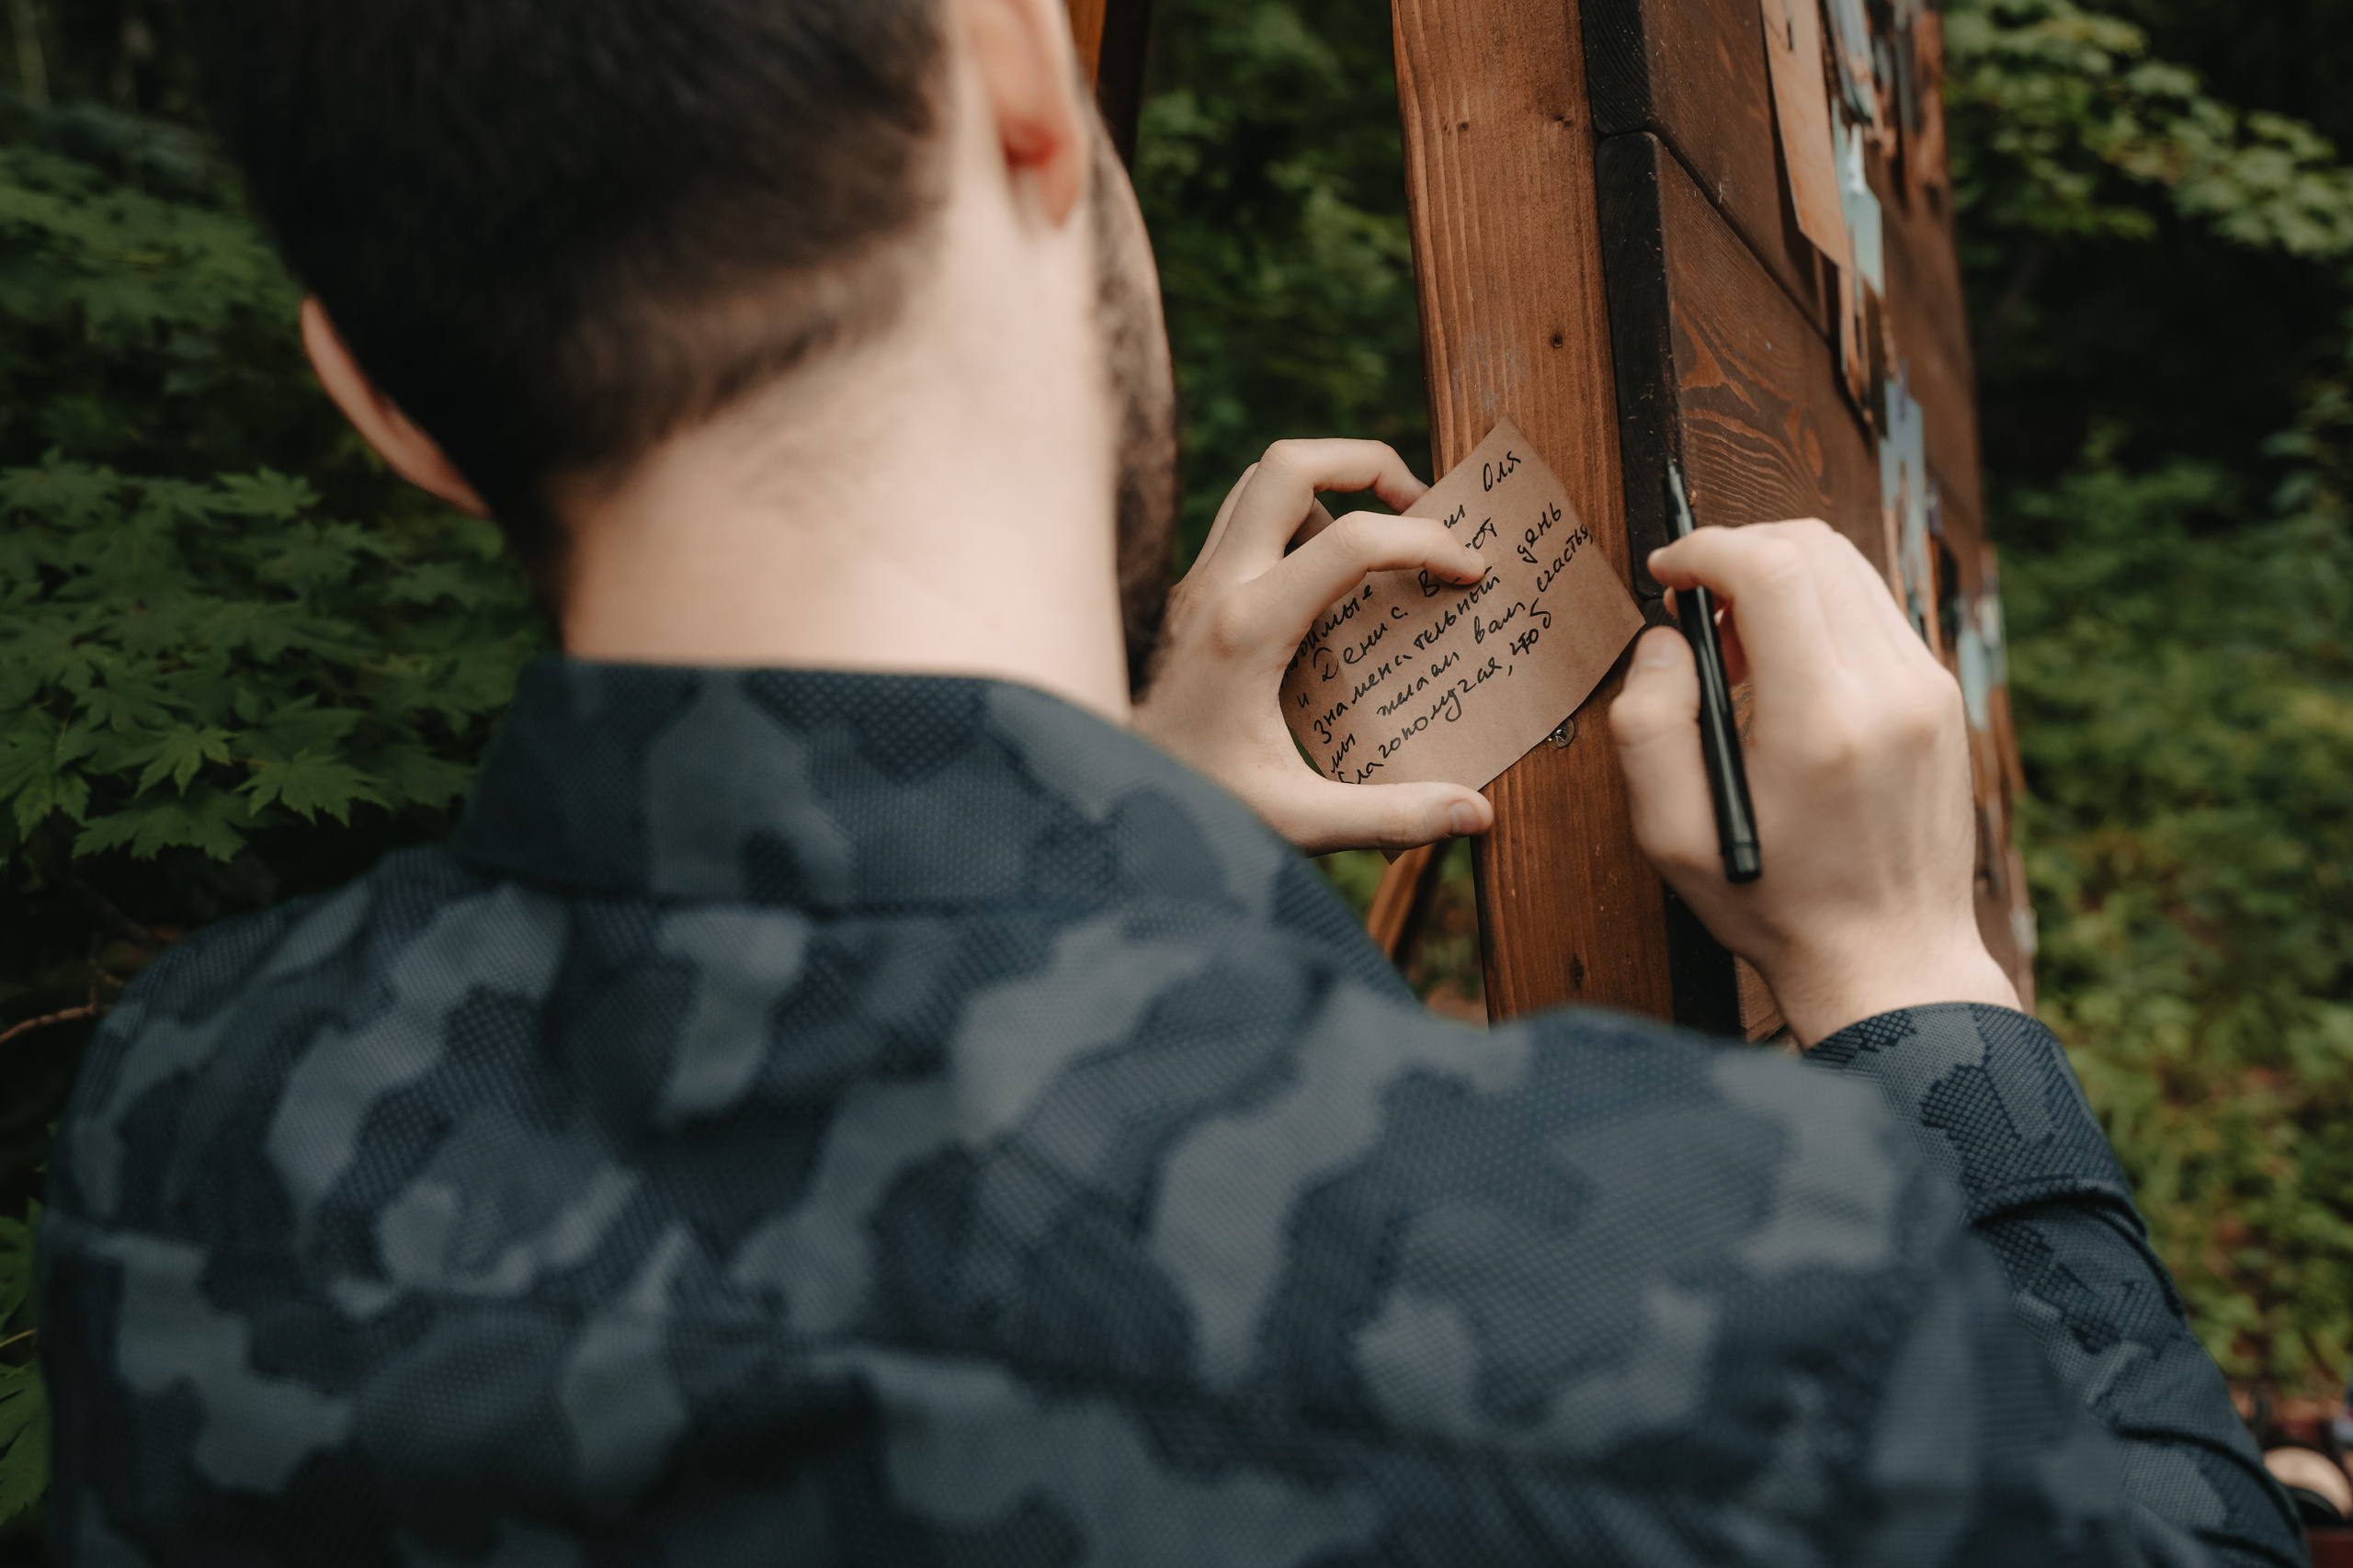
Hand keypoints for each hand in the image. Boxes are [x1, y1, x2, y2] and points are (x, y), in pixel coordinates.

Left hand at [1132, 440, 1497, 853]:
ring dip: (1324, 488)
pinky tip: (1323, 587)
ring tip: (1372, 541)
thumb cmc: (1188, 806)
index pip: (1353, 540)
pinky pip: (1242, 524)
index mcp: (1248, 627)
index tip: (1469, 572)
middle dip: (1367, 463)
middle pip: (1289, 463)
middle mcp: (1215, 587)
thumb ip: (1390, 818)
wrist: (1093, 795)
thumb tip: (1477, 814)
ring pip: (1258, 483)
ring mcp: (1194, 585)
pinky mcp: (1185, 597)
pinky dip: (1292, 525)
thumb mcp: (1296, 822)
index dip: (1428, 543)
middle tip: (1417, 507)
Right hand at [1609, 519, 2017, 1043]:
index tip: (1668, 573)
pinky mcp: (1940, 695)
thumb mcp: (1673, 834)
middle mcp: (1889, 691)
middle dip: (1737, 551)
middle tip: (1695, 610)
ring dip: (1778, 577)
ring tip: (1736, 647)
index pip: (1773, 569)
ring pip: (1849, 567)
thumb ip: (1648, 725)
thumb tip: (1667, 638)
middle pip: (1814, 548)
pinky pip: (1873, 608)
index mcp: (1821, 724)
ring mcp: (1927, 688)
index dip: (1706, 547)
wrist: (1889, 955)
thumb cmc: (1774, 902)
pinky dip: (1818, 608)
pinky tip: (1785, 669)